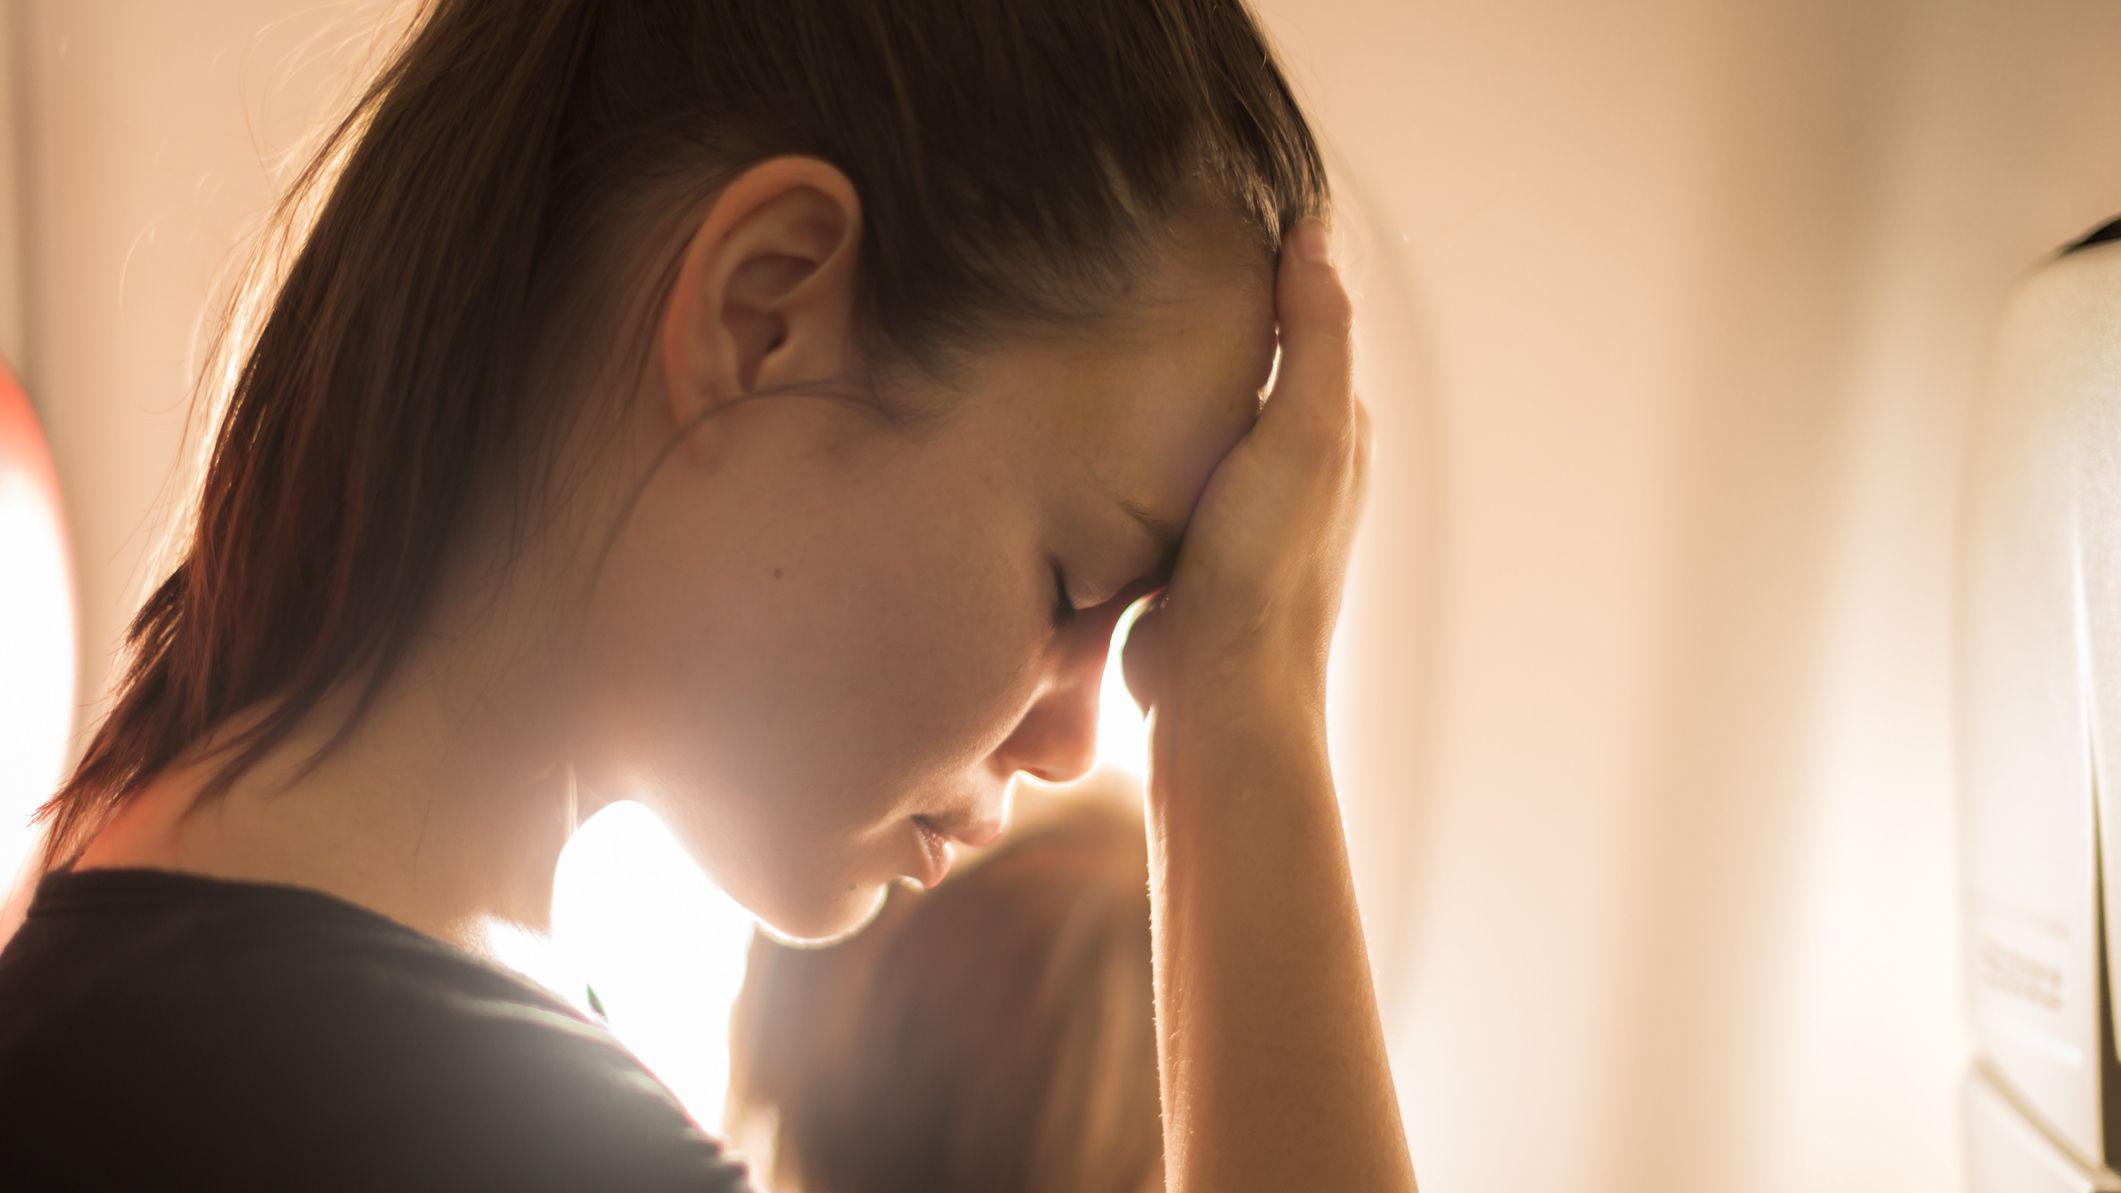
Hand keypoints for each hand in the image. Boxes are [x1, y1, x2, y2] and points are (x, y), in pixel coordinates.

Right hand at [1121, 218, 1370, 721]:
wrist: (1214, 691)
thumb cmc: (1263, 564)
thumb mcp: (1302, 430)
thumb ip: (1314, 332)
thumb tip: (1313, 232)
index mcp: (1335, 431)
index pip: (1307, 324)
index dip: (1269, 272)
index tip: (1211, 219)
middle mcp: (1295, 468)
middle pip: (1251, 370)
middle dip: (1211, 324)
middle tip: (1145, 264)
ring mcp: (1238, 511)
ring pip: (1202, 420)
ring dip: (1169, 384)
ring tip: (1112, 330)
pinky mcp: (1187, 547)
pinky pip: (1162, 471)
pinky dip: (1141, 443)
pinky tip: (1101, 426)